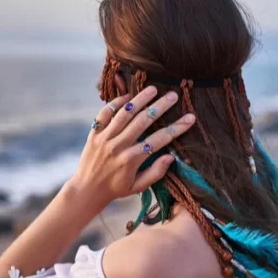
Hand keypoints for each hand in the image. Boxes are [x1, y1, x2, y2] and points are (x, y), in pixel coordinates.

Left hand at [68, 85, 195, 210]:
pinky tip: (127, 97)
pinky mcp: (94, 133)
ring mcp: (105, 138)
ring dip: (140, 99)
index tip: (190, 118)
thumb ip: (155, 173)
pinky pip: (105, 113)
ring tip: (153, 89)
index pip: (159, 140)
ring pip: (125, 113)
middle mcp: (118, 146)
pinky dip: (115, 103)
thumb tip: (171, 157)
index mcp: (131, 160)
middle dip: (161, 106)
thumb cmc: (116, 188)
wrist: (87, 189)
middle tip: (174, 96)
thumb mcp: (138, 187)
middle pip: (143, 120)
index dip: (177, 128)